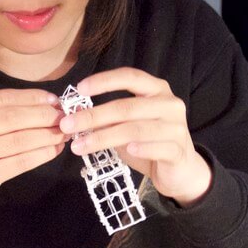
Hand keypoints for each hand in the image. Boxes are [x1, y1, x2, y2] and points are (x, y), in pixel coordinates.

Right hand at [0, 89, 66, 228]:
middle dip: (43, 115)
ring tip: (63, 133)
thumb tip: (43, 104)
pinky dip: (41, 154)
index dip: (32, 97)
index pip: (2, 98)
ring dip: (46, 135)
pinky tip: (53, 150)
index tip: (54, 100)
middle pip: (12, 118)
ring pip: (19, 139)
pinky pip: (20, 162)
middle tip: (65, 117)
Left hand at [59, 68, 211, 205]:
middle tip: (67, 125)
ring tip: (79, 146)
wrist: (180, 171)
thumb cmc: (149, 143)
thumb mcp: (126, 127)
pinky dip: (140, 149)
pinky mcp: (178, 150)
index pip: (130, 77)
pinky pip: (156, 147)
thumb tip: (74, 115)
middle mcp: (169, 103)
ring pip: (136, 129)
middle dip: (93, 116)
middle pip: (126, 107)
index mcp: (157, 89)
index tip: (79, 89)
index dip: (104, 81)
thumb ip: (108, 119)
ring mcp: (176, 127)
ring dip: (104, 137)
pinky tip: (126, 150)